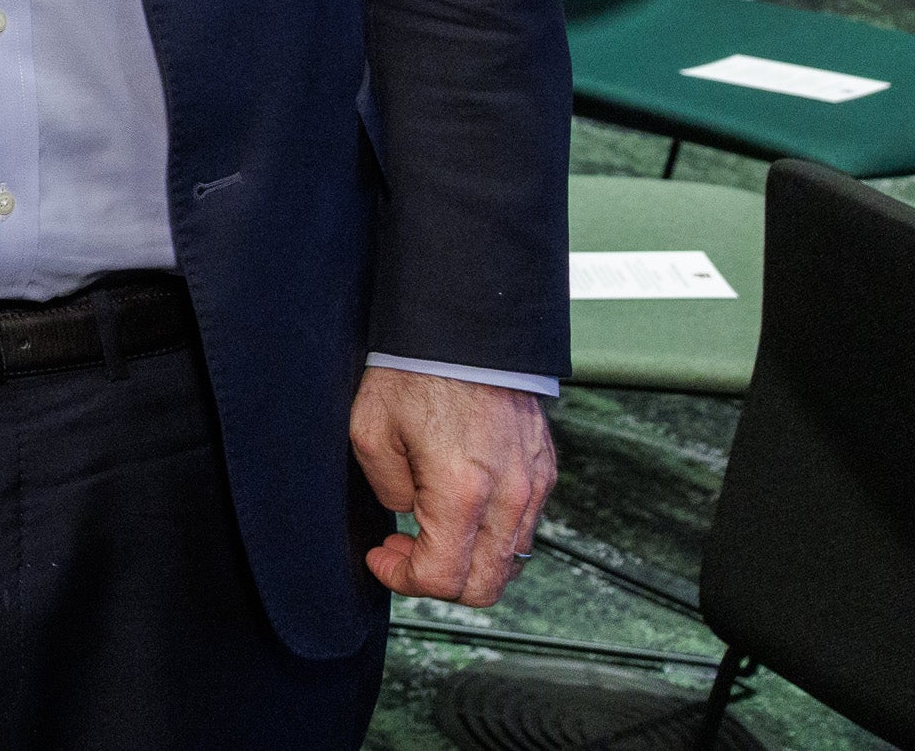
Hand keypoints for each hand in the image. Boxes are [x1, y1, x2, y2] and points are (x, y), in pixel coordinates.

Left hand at [351, 366, 554, 606]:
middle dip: (439, 582)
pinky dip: (490, 534)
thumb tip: (407, 518)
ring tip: (429, 525)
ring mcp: (533, 485)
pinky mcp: (543, 471)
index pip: (443, 579)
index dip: (403, 579)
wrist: (465, 328)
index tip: (382, 556)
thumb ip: (388, 490)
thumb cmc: (414, 373)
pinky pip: (523, 527)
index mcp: (462, 491)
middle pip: (485, 587)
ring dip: (468, 560)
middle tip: (403, 549)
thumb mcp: (370, 431)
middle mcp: (509, 497)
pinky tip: (458, 505)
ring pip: (509, 561)